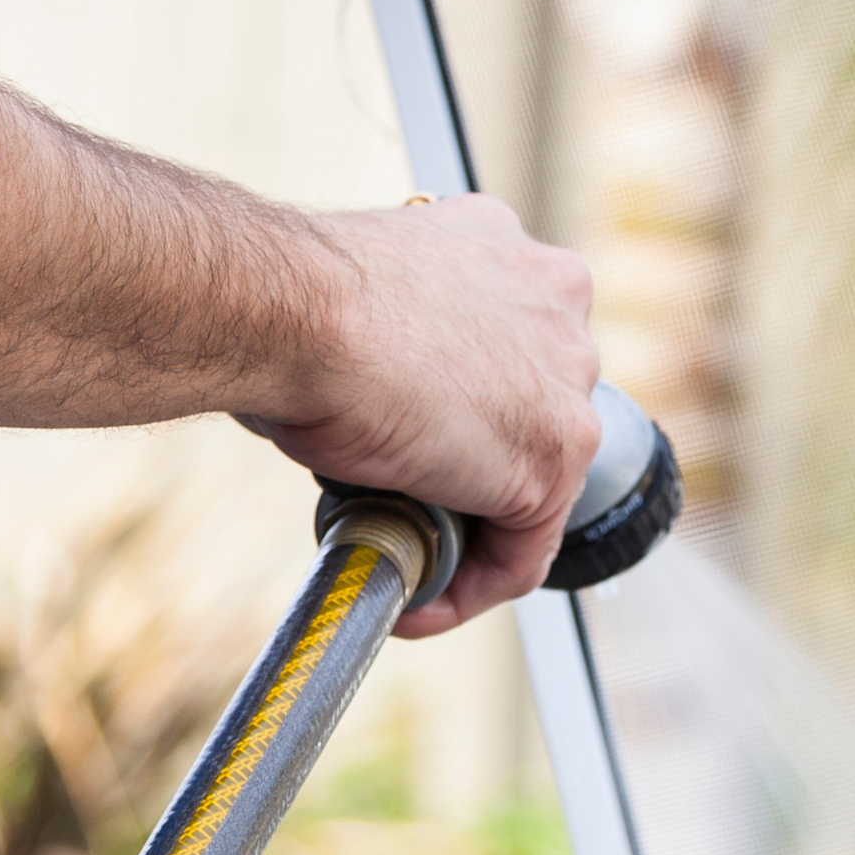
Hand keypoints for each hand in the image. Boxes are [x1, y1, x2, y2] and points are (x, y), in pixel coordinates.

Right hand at [239, 195, 599, 637]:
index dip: (459, 402)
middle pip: (528, 408)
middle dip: (470, 464)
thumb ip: (379, 341)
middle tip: (399, 501)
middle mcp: (556, 299)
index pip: (506, 343)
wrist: (292, 312)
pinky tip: (415, 606)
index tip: (406, 438)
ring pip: (532, 482)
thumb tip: (348, 400)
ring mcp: (567, 380)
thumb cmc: (288, 299)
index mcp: (503, 248)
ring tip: (402, 563)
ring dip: (471, 530)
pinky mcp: (554, 457)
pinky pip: (522, 548)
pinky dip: (471, 588)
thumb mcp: (350, 300)